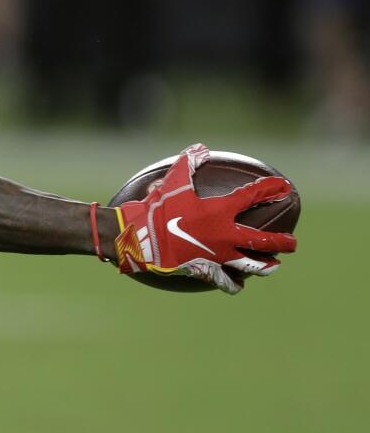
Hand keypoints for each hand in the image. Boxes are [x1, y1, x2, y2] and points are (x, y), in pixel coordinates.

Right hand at [113, 144, 297, 293]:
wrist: (141, 238)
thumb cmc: (156, 208)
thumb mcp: (171, 182)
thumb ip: (187, 164)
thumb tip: (200, 148)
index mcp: (221, 211)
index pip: (253, 197)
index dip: (270, 190)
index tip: (285, 188)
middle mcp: (226, 235)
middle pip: (264, 240)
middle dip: (282, 241)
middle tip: (292, 242)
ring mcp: (219, 256)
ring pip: (252, 265)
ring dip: (266, 265)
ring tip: (275, 264)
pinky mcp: (207, 271)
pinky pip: (226, 280)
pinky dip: (234, 283)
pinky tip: (239, 285)